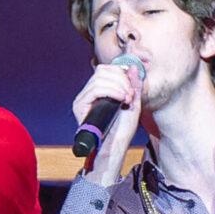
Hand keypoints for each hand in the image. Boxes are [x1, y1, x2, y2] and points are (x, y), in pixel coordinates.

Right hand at [71, 58, 142, 183]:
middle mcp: (89, 93)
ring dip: (118, 86)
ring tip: (126, 99)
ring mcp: (83, 98)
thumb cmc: (123, 129)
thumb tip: (134, 66)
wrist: (115, 147)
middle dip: (121, 79)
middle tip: (130, 94)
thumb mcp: (133, 103)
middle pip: (102, 71)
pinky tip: (120, 100)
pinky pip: (95, 89)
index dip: (121, 72)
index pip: (107, 69)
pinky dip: (110, 91)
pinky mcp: (79, 106)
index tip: (132, 86)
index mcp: (100, 90)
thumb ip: (134, 84)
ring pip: (99, 78)